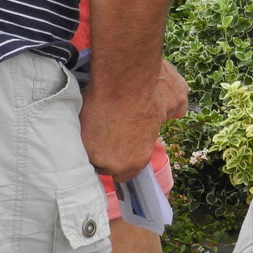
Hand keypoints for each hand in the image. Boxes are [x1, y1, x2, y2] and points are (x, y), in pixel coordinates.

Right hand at [81, 59, 188, 181]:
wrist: (124, 79)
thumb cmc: (151, 91)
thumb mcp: (174, 102)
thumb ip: (174, 114)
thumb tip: (176, 112)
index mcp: (139, 159)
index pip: (126, 173)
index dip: (122, 158)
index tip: (120, 146)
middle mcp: (116, 163)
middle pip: (105, 165)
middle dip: (105, 152)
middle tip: (106, 132)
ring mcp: (94, 155)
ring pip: (88, 155)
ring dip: (90, 144)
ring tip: (95, 124)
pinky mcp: (77, 142)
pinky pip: (76, 143)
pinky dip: (79, 133)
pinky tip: (86, 118)